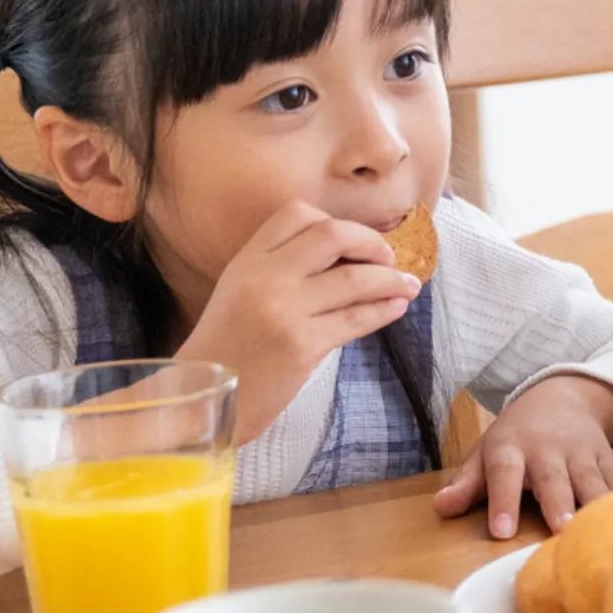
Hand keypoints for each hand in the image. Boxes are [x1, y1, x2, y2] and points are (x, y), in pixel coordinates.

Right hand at [175, 201, 422, 443]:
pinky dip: (383, 310)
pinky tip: (396, 307)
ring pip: (354, 278)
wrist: (204, 399)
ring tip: (408, 285)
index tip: (352, 240)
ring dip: (390, 279)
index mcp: (247, 260)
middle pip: (332, 234)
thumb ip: (278, 269)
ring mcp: (285, 309)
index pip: (297, 213)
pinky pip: (356, 318)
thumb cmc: (227, 349)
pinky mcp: (303, 345)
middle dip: (371, 242)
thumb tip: (346, 258)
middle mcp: (266, 277)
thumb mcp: (239, 292)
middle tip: (388, 258)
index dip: (332, 221)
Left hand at [434, 376, 612, 537]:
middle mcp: (548, 449)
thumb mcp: (485, 451)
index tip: (500, 531)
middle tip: (561, 529)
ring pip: (592, 481)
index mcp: (511, 447)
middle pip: (553, 479)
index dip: (502, 501)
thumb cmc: (516, 436)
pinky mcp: (608, 458)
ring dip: (596, 505)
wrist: (561, 396)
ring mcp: (582, 452)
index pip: (504, 472)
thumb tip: (441, 507)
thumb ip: (466, 483)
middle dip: (558, 503)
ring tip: (599, 532)